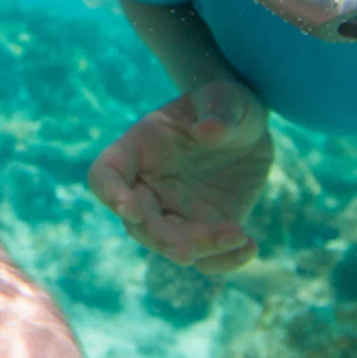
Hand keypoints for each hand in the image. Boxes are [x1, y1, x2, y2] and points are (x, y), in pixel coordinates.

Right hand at [89, 79, 272, 273]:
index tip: (131, 210)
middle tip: (187, 251)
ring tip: (238, 236)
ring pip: (172, 244)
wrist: (248, 128)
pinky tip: (250, 246)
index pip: (106, 174)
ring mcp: (175, 212)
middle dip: (160, 238)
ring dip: (200, 249)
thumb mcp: (226, 97)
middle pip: (138, 223)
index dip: (111, 194)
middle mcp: (150, 186)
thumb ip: (218, 110)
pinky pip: (207, 258)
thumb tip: (209, 130)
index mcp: (139, 147)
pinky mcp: (204, 230)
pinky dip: (226, 260)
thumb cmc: (225, 103)